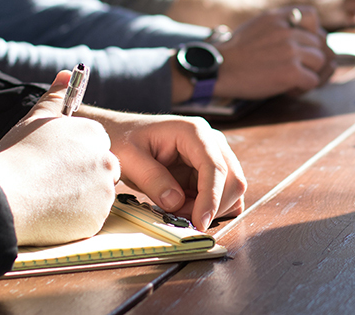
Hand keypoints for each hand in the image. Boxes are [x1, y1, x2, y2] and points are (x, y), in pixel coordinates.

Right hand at [0, 71, 119, 245]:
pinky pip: (90, 218)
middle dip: (82, 176)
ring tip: (47, 196)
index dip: (75, 156)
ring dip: (79, 197)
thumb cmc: (17, 155)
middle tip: (52, 182)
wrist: (4, 195)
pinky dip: (75, 218)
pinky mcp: (98, 218)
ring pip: (97, 195)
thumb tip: (66, 74)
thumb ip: (55, 97)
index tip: (56, 163)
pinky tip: (51, 212)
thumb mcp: (35, 119)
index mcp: (94, 134)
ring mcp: (104, 191)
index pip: (96, 145)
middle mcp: (106, 160)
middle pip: (101, 170)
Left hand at [80, 111, 246, 231]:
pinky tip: (186, 208)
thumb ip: (152, 179)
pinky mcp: (210, 171)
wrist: (121, 134)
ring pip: (232, 190)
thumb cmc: (124, 140)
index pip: (215, 167)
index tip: (199, 222)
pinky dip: (210, 208)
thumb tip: (176, 202)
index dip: (211, 197)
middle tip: (180, 219)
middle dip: (212, 206)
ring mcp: (213, 155)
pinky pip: (223, 195)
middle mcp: (211, 141)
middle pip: (232, 180)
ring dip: (210, 209)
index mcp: (193, 131)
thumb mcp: (129, 159)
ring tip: (177, 210)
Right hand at [214, 6, 335, 99]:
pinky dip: (302, 87)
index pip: (312, 15)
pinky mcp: (291, 72)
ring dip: (309, 73)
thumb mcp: (257, 25)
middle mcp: (287, 31)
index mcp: (278, 16)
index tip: (300, 43)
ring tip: (291, 79)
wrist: (218, 69)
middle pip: (318, 43)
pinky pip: (312, 81)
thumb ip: (280, 25)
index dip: (311, 31)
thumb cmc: (236, 52)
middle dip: (310, 57)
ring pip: (320, 62)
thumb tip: (307, 35)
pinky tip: (287, 88)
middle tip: (293, 68)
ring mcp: (290, 51)